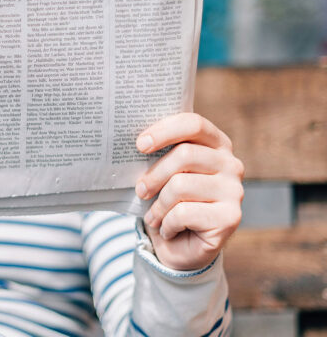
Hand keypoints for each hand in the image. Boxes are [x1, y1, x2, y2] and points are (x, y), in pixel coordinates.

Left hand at [134, 113, 243, 270]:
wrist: (181, 247)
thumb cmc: (168, 201)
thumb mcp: (162, 173)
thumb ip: (159, 154)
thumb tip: (137, 142)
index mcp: (216, 144)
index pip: (193, 124)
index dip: (165, 131)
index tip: (140, 145)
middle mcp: (231, 164)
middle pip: (185, 155)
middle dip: (154, 174)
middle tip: (140, 190)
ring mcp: (235, 191)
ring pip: (181, 185)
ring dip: (159, 205)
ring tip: (153, 215)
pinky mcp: (231, 218)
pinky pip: (184, 212)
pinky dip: (167, 223)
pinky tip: (168, 229)